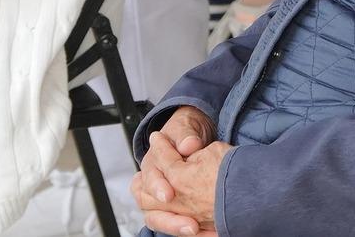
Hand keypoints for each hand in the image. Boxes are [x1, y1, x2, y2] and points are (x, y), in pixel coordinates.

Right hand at [133, 108, 226, 236]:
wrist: (194, 137)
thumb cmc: (185, 133)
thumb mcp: (185, 128)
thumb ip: (185, 135)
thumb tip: (188, 145)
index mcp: (152, 165)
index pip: (148, 180)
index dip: (157, 187)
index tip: (169, 194)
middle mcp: (153, 184)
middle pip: (151, 207)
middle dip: (168, 219)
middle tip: (188, 224)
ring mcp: (164, 198)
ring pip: (160, 219)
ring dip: (176, 227)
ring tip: (195, 230)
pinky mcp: (177, 207)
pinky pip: (177, 222)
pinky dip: (192, 231)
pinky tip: (207, 232)